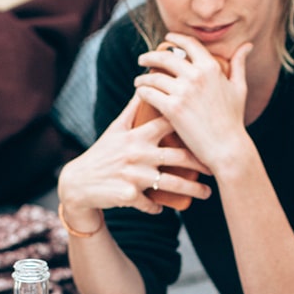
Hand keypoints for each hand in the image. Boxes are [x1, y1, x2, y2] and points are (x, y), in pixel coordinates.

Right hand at [58, 94, 211, 221]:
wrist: (78, 183)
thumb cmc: (102, 153)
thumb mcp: (115, 130)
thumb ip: (133, 110)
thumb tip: (145, 85)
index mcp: (137, 135)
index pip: (169, 125)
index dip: (191, 126)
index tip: (210, 132)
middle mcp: (137, 153)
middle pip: (178, 157)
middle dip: (201, 164)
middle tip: (215, 168)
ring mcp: (133, 175)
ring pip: (171, 183)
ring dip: (193, 190)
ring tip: (207, 194)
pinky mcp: (129, 195)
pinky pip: (151, 203)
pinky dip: (158, 207)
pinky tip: (168, 208)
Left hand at [134, 35, 252, 170]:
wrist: (228, 148)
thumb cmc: (234, 120)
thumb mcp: (239, 88)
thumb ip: (240, 64)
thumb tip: (247, 46)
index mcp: (211, 68)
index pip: (188, 44)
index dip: (175, 38)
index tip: (167, 39)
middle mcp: (196, 76)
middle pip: (165, 57)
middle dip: (150, 56)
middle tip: (143, 59)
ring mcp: (183, 92)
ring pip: (153, 76)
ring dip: (143, 77)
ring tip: (139, 81)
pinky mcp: (172, 108)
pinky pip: (149, 93)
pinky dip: (142, 92)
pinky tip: (140, 93)